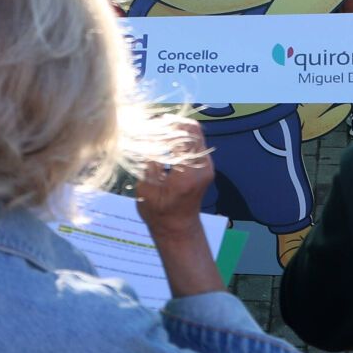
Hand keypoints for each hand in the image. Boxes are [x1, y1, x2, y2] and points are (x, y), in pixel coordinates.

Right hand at [134, 119, 214, 236]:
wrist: (178, 228)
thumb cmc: (158, 213)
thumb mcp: (145, 189)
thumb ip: (148, 162)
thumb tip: (146, 137)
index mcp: (187, 174)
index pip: (181, 137)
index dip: (164, 128)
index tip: (148, 126)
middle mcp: (202, 167)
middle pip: (192, 131)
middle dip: (171, 124)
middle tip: (153, 125)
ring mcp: (207, 165)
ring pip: (195, 133)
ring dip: (177, 129)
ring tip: (158, 131)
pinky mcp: (206, 165)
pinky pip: (196, 142)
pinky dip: (181, 137)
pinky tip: (166, 140)